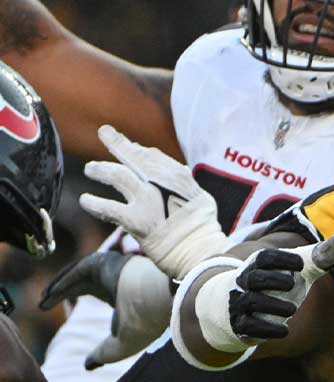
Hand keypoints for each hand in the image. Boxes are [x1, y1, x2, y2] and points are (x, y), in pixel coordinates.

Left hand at [43, 250, 176, 367]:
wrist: (161, 304)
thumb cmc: (145, 324)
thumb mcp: (120, 345)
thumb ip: (103, 354)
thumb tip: (88, 365)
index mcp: (122, 294)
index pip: (92, 290)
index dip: (71, 297)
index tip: (53, 307)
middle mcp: (117, 278)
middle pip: (81, 281)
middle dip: (61, 291)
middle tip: (42, 303)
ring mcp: (112, 268)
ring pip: (78, 273)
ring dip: (59, 285)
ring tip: (43, 299)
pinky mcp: (106, 262)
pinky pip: (78, 270)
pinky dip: (63, 281)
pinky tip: (50, 295)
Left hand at [79, 124, 227, 278]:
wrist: (198, 249)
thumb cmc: (200, 226)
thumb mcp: (198, 196)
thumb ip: (182, 183)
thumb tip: (177, 173)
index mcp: (177, 176)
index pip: (153, 156)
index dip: (137, 149)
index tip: (128, 144)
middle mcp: (160, 183)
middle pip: (135, 157)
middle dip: (118, 143)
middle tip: (105, 132)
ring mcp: (147, 200)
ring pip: (117, 176)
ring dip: (101, 170)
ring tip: (90, 168)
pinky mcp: (135, 220)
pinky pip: (108, 208)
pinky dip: (94, 203)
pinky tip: (85, 200)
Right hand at [223, 232, 333, 343]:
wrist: (240, 306)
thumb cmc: (279, 282)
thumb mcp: (299, 268)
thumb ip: (322, 256)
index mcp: (259, 264)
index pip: (266, 257)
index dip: (283, 259)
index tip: (302, 264)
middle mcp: (246, 281)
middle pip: (256, 278)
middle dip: (274, 281)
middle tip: (292, 285)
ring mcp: (240, 303)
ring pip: (251, 301)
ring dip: (273, 305)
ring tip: (292, 309)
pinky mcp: (240, 324)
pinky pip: (248, 326)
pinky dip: (266, 329)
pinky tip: (284, 330)